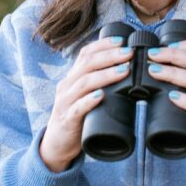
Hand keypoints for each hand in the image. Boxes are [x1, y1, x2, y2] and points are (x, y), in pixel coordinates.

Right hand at [39, 37, 132, 172]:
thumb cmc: (77, 117)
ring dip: (105, 75)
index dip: (103, 45)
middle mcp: (67, 86)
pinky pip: (77, 108)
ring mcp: (65, 102)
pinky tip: (101, 96)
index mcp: (72, 78)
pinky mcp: (67, 120)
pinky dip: (89, 100)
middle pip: (87, 64)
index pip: (85, 54)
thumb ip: (99, 84)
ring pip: (84, 83)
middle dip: (109, 56)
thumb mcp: (85, 96)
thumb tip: (128, 71)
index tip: (122, 40)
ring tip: (123, 70)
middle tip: (129, 52)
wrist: (56, 144)